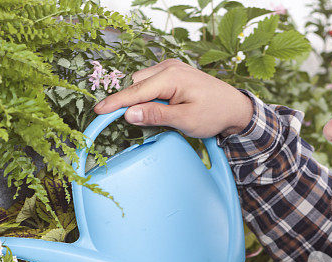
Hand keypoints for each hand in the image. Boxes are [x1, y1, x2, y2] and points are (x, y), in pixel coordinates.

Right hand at [93, 58, 253, 137]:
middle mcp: (168, 67)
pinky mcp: (172, 74)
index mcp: (171, 76)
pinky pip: (150, 84)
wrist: (234, 108)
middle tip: (136, 124)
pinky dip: (148, 97)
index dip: (115, 103)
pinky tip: (162, 109)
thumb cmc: (214, 114)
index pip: (135, 91)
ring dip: (141, 101)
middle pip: (135, 85)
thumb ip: (156, 116)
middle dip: (130, 103)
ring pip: (141, 84)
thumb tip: (128, 114)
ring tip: (161, 117)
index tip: (97, 112)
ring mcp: (170, 68)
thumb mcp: (185, 121)